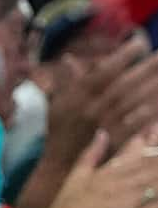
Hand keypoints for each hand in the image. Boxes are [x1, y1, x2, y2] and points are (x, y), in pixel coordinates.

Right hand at [36, 126, 157, 207]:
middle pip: (151, 165)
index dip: (150, 140)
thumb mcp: (74, 179)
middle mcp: (118, 185)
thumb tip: (102, 133)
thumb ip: (90, 155)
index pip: (135, 151)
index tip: (156, 130)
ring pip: (156, 184)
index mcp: (105, 172)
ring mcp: (126, 205)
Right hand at [46, 36, 157, 163]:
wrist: (61, 163)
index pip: (105, 69)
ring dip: (153, 85)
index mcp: (78, 95)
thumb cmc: (60, 130)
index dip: (124, 55)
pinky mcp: (116, 140)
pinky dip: (150, 112)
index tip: (140, 43)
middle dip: (146, 67)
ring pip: (134, 100)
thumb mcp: (58, 103)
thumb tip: (70, 59)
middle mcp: (92, 107)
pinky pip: (137, 122)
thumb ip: (66, 80)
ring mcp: (105, 124)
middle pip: (125, 82)